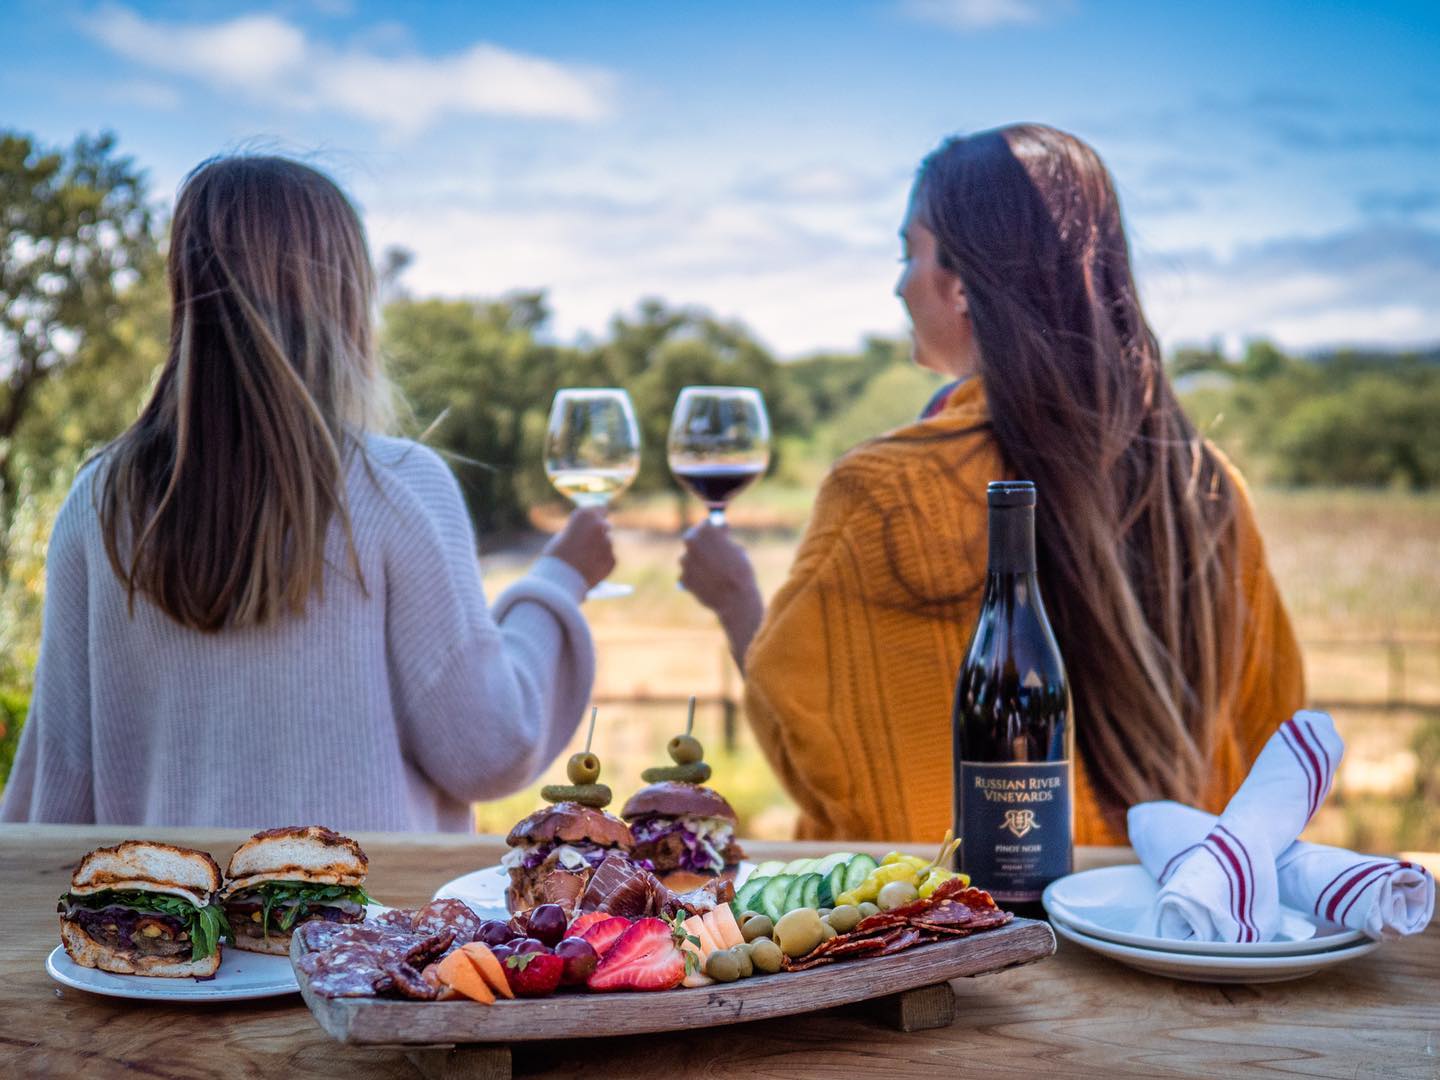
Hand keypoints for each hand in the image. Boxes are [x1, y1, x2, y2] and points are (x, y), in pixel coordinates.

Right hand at [543, 507, 615, 588]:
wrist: (560, 578)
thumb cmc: (556, 557)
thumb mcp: (563, 536)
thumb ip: (579, 531)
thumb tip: (588, 534)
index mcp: (585, 515)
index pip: (600, 509)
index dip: (597, 516)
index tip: (596, 522)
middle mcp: (600, 525)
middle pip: (605, 526)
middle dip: (599, 533)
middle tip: (590, 544)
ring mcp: (608, 542)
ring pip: (606, 544)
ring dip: (599, 551)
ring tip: (582, 562)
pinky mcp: (613, 559)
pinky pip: (608, 559)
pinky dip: (601, 564)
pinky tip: (588, 570)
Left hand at [680, 522, 763, 668]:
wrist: (735, 598)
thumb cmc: (740, 572)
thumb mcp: (737, 550)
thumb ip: (723, 542)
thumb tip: (717, 538)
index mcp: (707, 531)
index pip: (706, 524)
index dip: (712, 529)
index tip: (716, 532)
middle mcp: (692, 542)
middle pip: (692, 538)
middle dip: (700, 543)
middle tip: (707, 549)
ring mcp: (685, 560)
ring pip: (688, 558)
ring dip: (696, 562)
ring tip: (712, 573)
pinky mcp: (683, 577)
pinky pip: (687, 575)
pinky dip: (694, 578)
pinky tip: (707, 584)